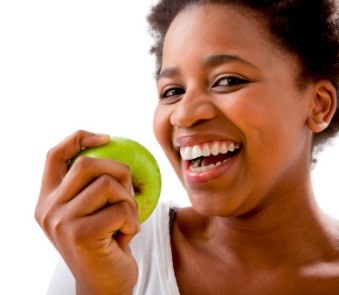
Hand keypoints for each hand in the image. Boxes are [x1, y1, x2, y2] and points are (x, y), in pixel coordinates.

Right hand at [35, 130, 139, 294]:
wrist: (105, 285)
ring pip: (107, 184)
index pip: (54, 155)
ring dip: (128, 200)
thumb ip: (92, 186)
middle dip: (118, 171)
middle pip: (86, 164)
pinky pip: (120, 209)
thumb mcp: (93, 211)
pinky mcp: (80, 235)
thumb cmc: (105, 244)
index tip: (107, 138)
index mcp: (47, 199)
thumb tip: (115, 148)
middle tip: (129, 191)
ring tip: (127, 219)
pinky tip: (126, 235)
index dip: (80, 138)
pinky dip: (133, 219)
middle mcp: (47, 209)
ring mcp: (60, 222)